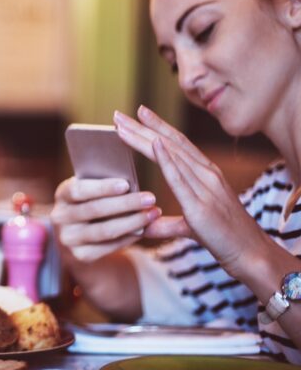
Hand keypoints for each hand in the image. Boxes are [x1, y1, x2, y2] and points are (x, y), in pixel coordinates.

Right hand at [51, 176, 159, 261]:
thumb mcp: (92, 191)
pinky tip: (143, 229)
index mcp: (62, 194)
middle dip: (125, 204)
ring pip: (104, 230)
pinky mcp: (80, 255)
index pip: (78, 190)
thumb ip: (108, 188)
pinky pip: (109, 246)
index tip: (126, 184)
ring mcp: (68, 238)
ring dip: (132, 222)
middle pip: (95, 210)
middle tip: (150, 198)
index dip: (102, 188)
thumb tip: (135, 187)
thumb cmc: (91, 203)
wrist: (77, 234)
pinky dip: (128, 237)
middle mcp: (60, 217)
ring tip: (152, 214)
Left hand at [114, 106, 265, 274]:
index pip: (178, 144)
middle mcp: (207, 174)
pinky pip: (180, 178)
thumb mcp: (190, 226)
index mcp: (206, 175)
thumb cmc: (224, 239)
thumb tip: (143, 226)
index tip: (137, 113)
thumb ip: (166, 223)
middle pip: (170, 144)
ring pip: (171, 154)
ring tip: (122, 125)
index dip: (157, 127)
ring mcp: (206, 187)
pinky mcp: (200, 205)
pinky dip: (167, 159)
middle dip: (142, 127)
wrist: (251, 255)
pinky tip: (154, 144)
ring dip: (145, 137)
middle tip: (117, 114)